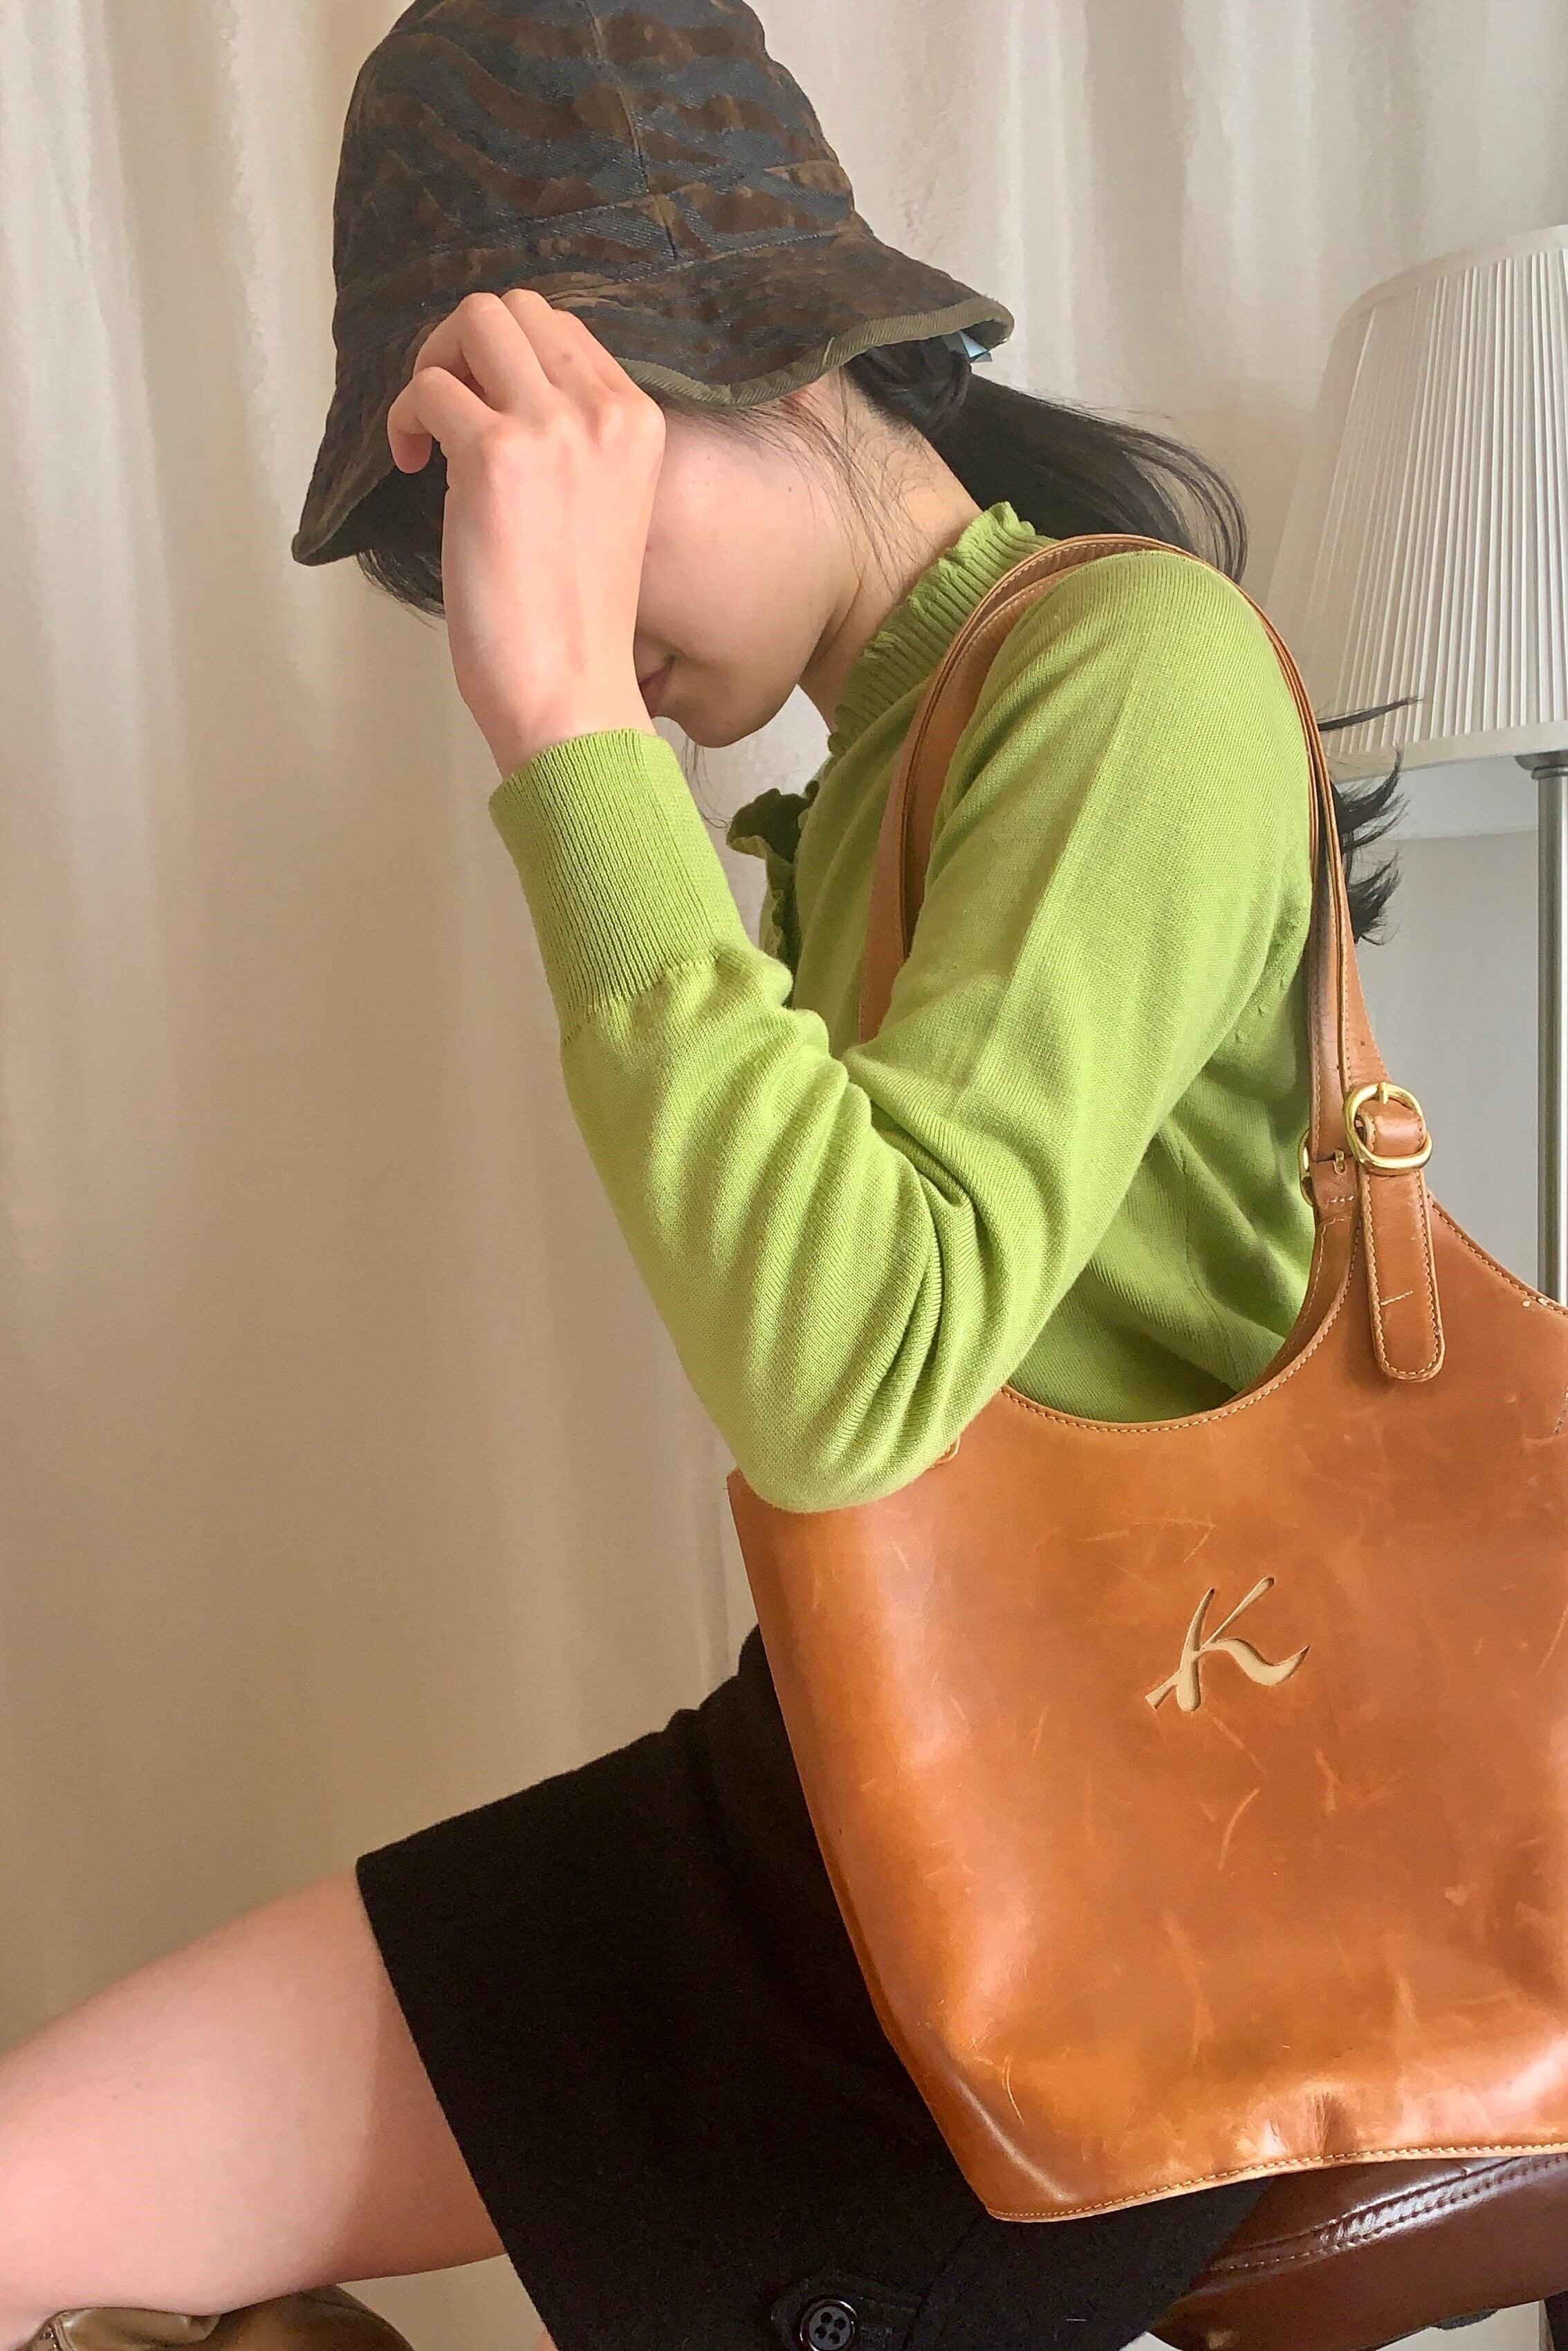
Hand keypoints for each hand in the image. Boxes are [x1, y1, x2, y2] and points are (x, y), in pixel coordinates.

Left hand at [385, 289, 666, 776]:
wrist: (572, 693)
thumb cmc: (577, 625)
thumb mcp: (600, 508)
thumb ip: (570, 444)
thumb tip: (493, 398)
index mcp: (639, 423)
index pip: (565, 331)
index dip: (507, 360)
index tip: (483, 414)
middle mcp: (604, 411)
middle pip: (518, 309)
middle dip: (464, 347)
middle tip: (444, 415)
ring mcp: (552, 428)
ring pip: (476, 320)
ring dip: (434, 365)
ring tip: (426, 434)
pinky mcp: (495, 456)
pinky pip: (427, 389)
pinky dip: (404, 418)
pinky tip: (409, 465)